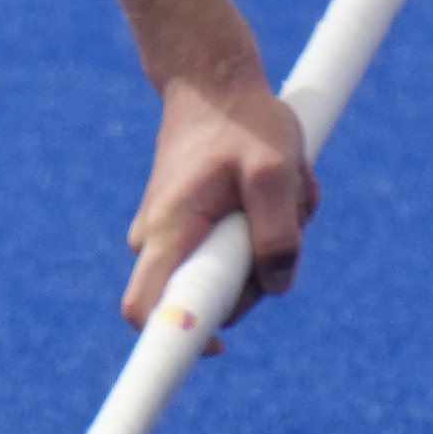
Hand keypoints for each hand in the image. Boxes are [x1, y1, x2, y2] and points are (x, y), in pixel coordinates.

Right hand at [125, 66, 314, 323]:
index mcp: (168, 232)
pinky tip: (273, 189)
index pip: (146, 310)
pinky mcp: (195, 232)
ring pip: (232, 275)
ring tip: (282, 190)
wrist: (214, 82)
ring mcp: (176, 239)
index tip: (216, 351)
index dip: (174, 344)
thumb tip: (277, 284)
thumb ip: (279, 232)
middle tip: (286, 213)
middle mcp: (160, 243)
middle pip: (213, 300)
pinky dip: (263, 229)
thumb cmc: (243, 121)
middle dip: (260, 271)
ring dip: (268, 244)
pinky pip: (236, 254)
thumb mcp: (274, 170)